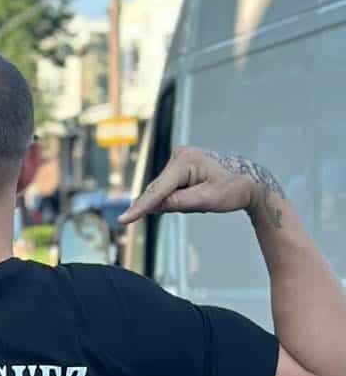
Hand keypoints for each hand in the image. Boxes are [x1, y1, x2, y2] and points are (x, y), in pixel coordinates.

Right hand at [121, 146, 281, 225]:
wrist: (251, 179)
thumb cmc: (234, 189)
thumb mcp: (207, 201)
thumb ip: (179, 203)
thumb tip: (154, 207)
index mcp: (185, 161)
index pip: (157, 190)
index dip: (140, 207)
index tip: (123, 220)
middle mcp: (179, 155)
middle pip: (159, 189)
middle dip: (170, 204)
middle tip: (199, 204)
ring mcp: (180, 158)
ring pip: (165, 190)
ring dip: (178, 200)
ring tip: (204, 197)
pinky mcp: (181, 165)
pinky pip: (171, 187)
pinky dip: (179, 196)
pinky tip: (199, 193)